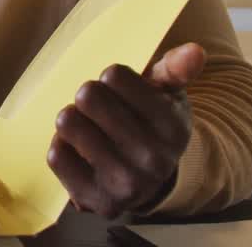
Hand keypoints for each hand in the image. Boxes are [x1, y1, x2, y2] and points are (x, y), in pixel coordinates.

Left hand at [48, 43, 204, 218]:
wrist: (151, 181)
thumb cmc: (152, 124)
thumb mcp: (168, 95)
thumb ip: (175, 69)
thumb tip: (194, 51)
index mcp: (173, 127)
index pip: (114, 75)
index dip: (111, 76)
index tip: (117, 86)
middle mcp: (152, 160)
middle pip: (88, 96)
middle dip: (88, 95)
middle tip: (97, 106)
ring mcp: (124, 184)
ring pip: (68, 123)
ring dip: (72, 119)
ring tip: (87, 126)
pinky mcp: (94, 201)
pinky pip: (56, 155)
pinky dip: (61, 146)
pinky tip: (78, 149)